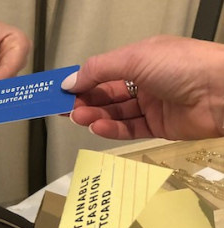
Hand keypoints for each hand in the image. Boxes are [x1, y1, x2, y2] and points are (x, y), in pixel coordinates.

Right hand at [62, 36, 223, 139]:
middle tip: (64, 108)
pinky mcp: (160, 127)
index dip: (81, 81)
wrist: (223, 92)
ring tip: (79, 118)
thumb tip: (70, 81)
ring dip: (94, 116)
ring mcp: (153, 105)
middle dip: (84, 101)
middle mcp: (146, 81)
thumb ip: (98, 70)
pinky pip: (130, 129)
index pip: (102, 72)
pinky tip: (98, 127)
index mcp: (141, 59)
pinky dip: (111, 129)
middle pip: (106, 94)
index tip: (58, 91)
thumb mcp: (134, 58)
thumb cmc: (186, 65)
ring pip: (115, 113)